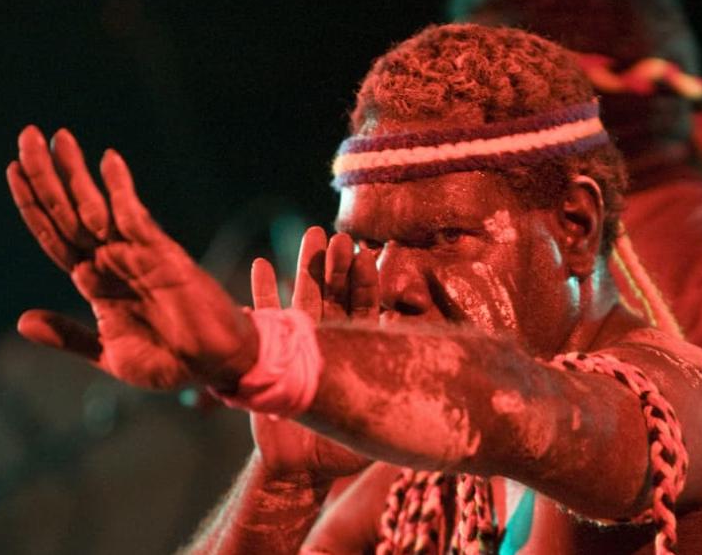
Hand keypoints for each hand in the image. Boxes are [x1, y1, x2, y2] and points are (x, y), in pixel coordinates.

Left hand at [7, 126, 254, 389]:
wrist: (216, 366)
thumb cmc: (168, 361)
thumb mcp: (109, 354)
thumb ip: (69, 336)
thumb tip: (22, 322)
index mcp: (95, 283)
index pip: (54, 236)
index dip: (33, 205)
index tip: (13, 170)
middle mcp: (111, 262)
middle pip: (68, 212)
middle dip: (47, 175)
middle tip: (28, 135)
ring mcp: (136, 255)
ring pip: (95, 208)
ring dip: (75, 173)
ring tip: (59, 138)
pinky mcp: (163, 256)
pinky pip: (136, 219)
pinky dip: (122, 191)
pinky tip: (108, 163)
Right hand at [249, 226, 376, 480]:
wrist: (300, 466)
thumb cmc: (341, 447)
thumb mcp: (379, 419)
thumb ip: (401, 396)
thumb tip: (440, 376)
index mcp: (355, 350)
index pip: (366, 309)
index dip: (371, 282)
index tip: (378, 252)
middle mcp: (328, 341)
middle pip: (335, 296)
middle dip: (339, 266)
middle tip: (344, 237)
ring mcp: (299, 344)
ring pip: (305, 297)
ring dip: (306, 267)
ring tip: (311, 235)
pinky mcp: (271, 354)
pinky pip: (266, 319)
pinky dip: (262, 293)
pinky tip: (262, 264)